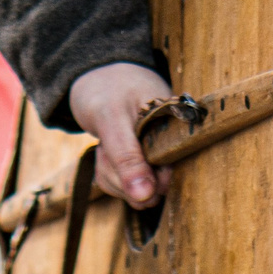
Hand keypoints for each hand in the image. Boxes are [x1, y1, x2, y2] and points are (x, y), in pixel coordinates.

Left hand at [67, 62, 174, 206]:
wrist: (95, 76)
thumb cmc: (107, 89)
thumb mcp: (112, 119)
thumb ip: (127, 158)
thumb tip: (146, 197)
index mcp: (177, 128)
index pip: (173, 174)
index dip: (146, 177)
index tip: (119, 157)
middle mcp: (172, 146)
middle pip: (153, 190)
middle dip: (121, 176)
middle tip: (106, 147)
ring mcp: (157, 157)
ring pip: (136, 193)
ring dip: (112, 176)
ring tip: (105, 145)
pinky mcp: (141, 166)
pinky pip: (126, 188)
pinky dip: (109, 176)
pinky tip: (106, 152)